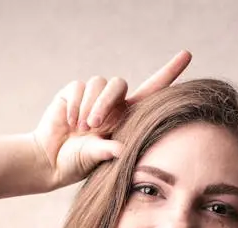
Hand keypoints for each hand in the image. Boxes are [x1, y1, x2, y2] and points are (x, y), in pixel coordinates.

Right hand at [32, 51, 192, 189]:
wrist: (50, 161)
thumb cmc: (78, 162)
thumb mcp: (96, 158)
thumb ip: (108, 151)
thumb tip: (121, 149)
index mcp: (126, 116)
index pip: (152, 89)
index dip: (169, 72)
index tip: (187, 54)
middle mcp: (111, 103)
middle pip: (119, 84)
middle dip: (106, 103)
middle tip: (94, 125)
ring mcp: (92, 96)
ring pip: (99, 83)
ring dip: (90, 105)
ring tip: (82, 128)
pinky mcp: (73, 92)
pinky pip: (79, 87)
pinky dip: (75, 104)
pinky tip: (70, 122)